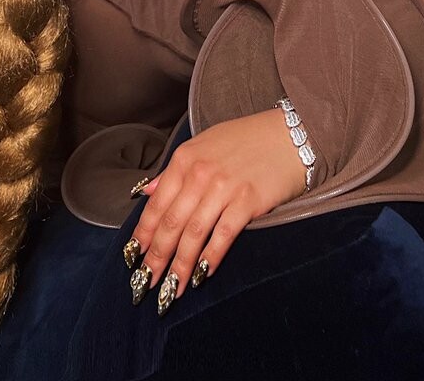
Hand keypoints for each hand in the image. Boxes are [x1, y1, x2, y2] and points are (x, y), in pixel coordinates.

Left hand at [124, 108, 304, 312]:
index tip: (132, 257)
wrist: (291, 134)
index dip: (143, 234)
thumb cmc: (247, 139)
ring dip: (179, 266)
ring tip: (169, 289)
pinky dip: (210, 258)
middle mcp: (200, 173)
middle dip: (156, 257)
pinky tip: (201, 275)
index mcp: (185, 159)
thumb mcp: (204, 145)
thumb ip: (174, 171)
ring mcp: (223, 187)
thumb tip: (146, 191)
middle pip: (171, 223)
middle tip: (144, 283)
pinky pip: (222, 235)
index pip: (157, 204)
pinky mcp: (247, 201)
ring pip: (193, 234)